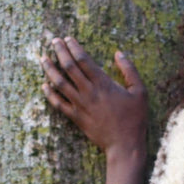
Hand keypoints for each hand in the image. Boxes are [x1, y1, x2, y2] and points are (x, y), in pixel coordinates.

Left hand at [40, 34, 148, 170]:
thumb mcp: (140, 92)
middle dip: (60, 52)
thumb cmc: (135, 118)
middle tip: (54, 41)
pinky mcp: (76, 117)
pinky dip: (50, 94)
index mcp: (104, 84)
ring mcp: (80, 105)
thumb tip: (119, 53)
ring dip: (50, 69)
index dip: (74, 48)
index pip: (84, 60)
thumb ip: (129, 71)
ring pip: (60, 83)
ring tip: (43, 58)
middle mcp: (89, 92)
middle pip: (69, 67)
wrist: (125, 144)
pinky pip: (59, 104)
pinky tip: (44, 85)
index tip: (68, 39)